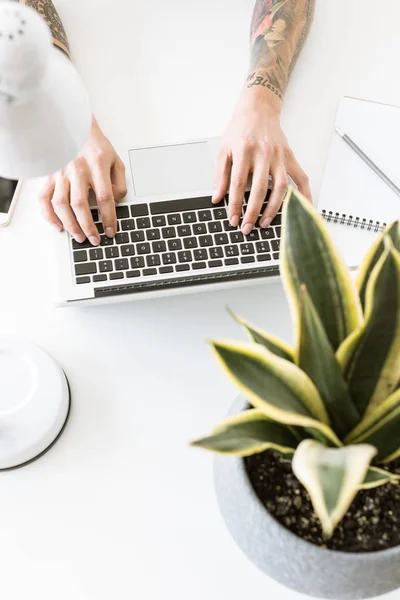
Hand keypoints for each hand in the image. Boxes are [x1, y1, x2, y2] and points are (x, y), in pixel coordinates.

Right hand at [39, 117, 126, 245]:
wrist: (73, 125)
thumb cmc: (94, 144)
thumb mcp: (115, 159)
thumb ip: (119, 182)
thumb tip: (117, 202)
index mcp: (97, 165)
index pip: (105, 198)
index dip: (109, 218)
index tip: (111, 231)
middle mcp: (77, 169)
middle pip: (81, 205)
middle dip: (89, 227)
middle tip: (95, 239)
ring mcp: (60, 172)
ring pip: (62, 205)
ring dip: (71, 225)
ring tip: (79, 237)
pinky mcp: (49, 175)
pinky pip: (44, 198)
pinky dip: (49, 215)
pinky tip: (58, 225)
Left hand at [213, 87, 310, 234]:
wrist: (258, 110)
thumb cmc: (239, 130)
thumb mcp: (223, 149)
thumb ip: (220, 174)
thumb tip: (216, 197)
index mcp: (244, 150)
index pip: (238, 184)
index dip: (235, 204)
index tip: (233, 219)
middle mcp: (264, 154)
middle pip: (259, 189)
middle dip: (253, 211)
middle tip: (247, 227)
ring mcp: (279, 157)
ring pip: (280, 187)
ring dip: (273, 208)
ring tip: (265, 223)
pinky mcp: (290, 158)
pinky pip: (301, 178)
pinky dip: (304, 195)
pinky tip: (304, 209)